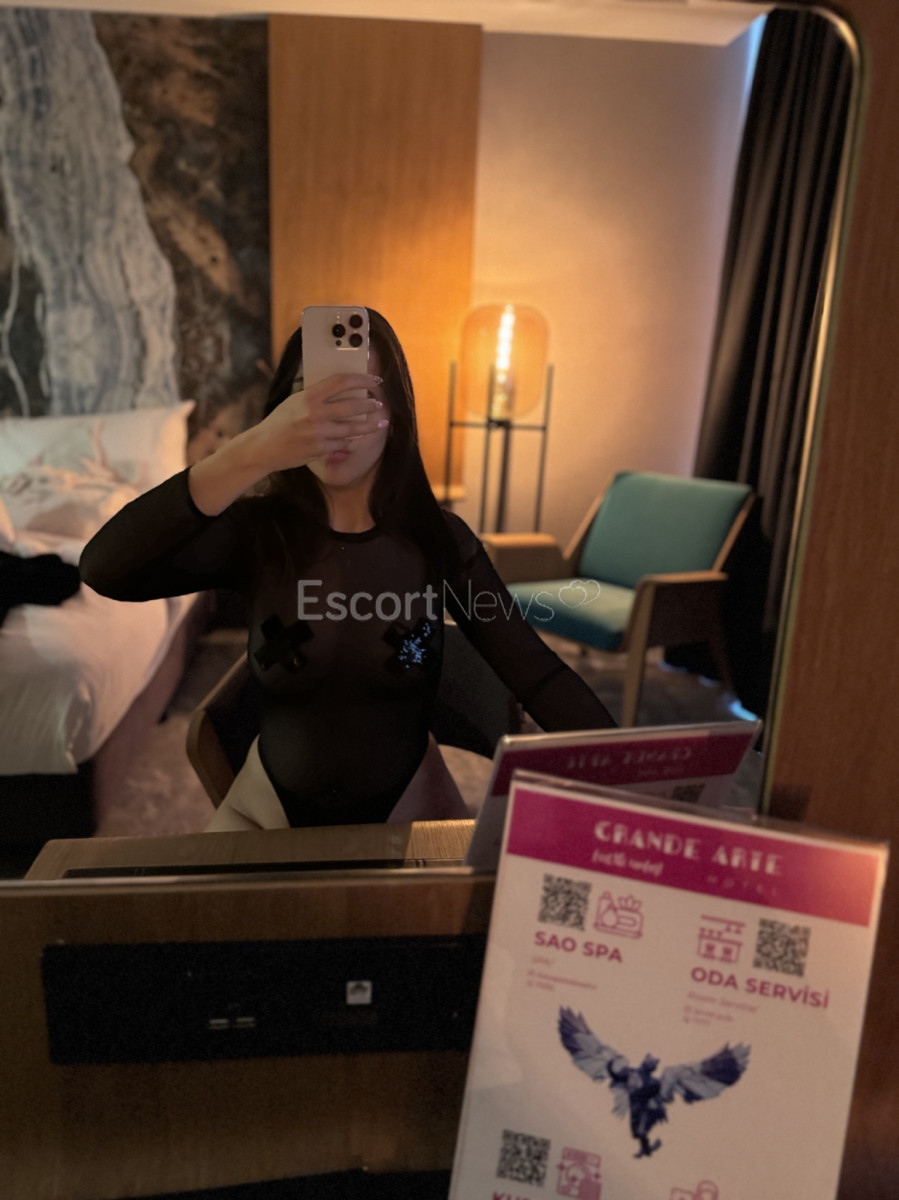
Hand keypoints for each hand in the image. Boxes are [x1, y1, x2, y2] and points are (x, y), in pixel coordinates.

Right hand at [254, 373, 387, 472]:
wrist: (264, 447)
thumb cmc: (280, 421)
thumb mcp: (295, 400)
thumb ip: (317, 395)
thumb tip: (343, 387)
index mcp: (309, 396)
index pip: (342, 382)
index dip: (362, 379)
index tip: (374, 380)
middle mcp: (315, 414)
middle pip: (353, 406)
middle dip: (371, 405)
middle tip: (379, 404)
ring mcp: (319, 433)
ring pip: (353, 428)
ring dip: (369, 425)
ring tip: (380, 422)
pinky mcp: (320, 449)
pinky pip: (342, 442)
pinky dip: (349, 439)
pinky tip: (353, 436)